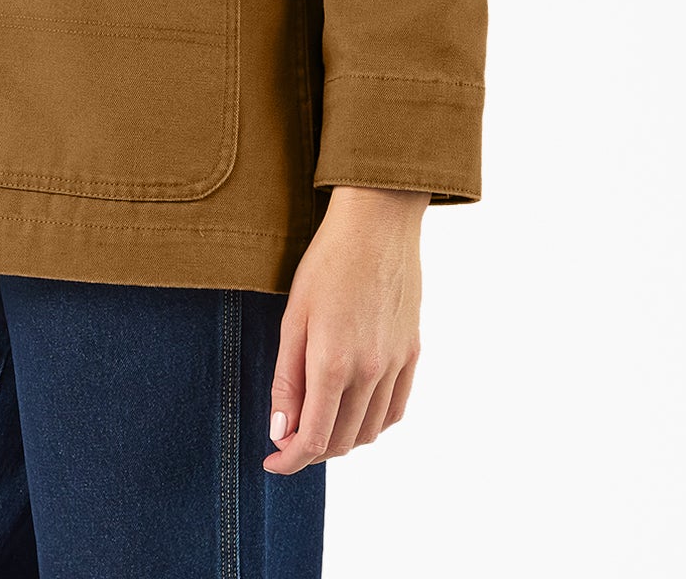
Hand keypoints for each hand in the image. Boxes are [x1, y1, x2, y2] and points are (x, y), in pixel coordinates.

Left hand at [264, 185, 426, 473]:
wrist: (377, 223)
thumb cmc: (327, 262)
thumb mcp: (293, 317)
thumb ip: (287, 379)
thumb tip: (281, 432)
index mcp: (333, 364)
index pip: (313, 440)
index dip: (290, 460)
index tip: (272, 462)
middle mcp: (370, 372)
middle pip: (342, 441)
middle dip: (312, 449)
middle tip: (289, 438)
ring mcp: (395, 364)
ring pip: (371, 431)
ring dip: (343, 439)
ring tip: (319, 422)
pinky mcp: (412, 352)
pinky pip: (395, 409)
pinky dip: (374, 422)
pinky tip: (356, 409)